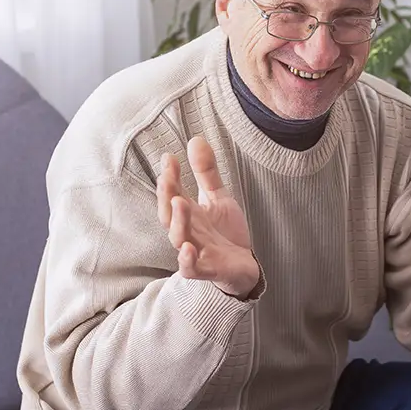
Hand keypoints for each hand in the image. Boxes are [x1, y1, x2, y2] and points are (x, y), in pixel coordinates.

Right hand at [157, 136, 258, 298]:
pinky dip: (186, 261)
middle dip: (166, 196)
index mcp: (188, 214)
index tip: (170, 157)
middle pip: (169, 214)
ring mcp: (195, 251)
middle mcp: (188, 231)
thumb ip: (206, 173)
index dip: (170, 176)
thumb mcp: (218, 198)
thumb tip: (195, 139)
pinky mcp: (207, 270)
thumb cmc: (225, 233)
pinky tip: (187, 249)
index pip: (173, 193)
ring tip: (180, 202)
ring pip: (179, 238)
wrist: (244, 266)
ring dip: (178, 221)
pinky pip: (190, 268)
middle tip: (168, 177)